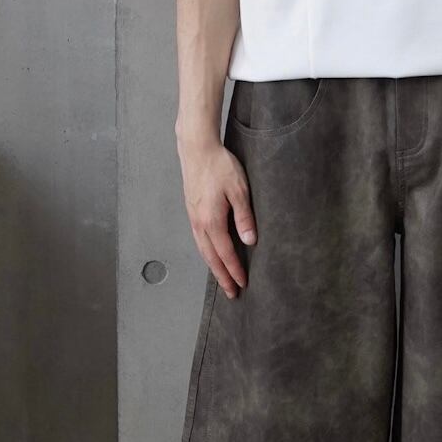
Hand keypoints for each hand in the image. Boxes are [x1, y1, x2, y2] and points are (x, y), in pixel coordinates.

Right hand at [175, 135, 256, 299]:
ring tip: (222, 279)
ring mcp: (193, 218)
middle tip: (232, 293)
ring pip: (203, 250)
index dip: (235, 270)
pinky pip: (199, 240)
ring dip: (213, 267)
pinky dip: (206, 254)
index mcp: (212, 221)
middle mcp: (199, 224)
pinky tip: (212, 256)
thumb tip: (250, 241)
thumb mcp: (239, 190)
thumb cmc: (220, 166)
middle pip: (211, 258)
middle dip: (222, 276)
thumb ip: (244, 216)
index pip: (226, 253)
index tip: (242, 284)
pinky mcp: (191, 212)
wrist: (196, 149)